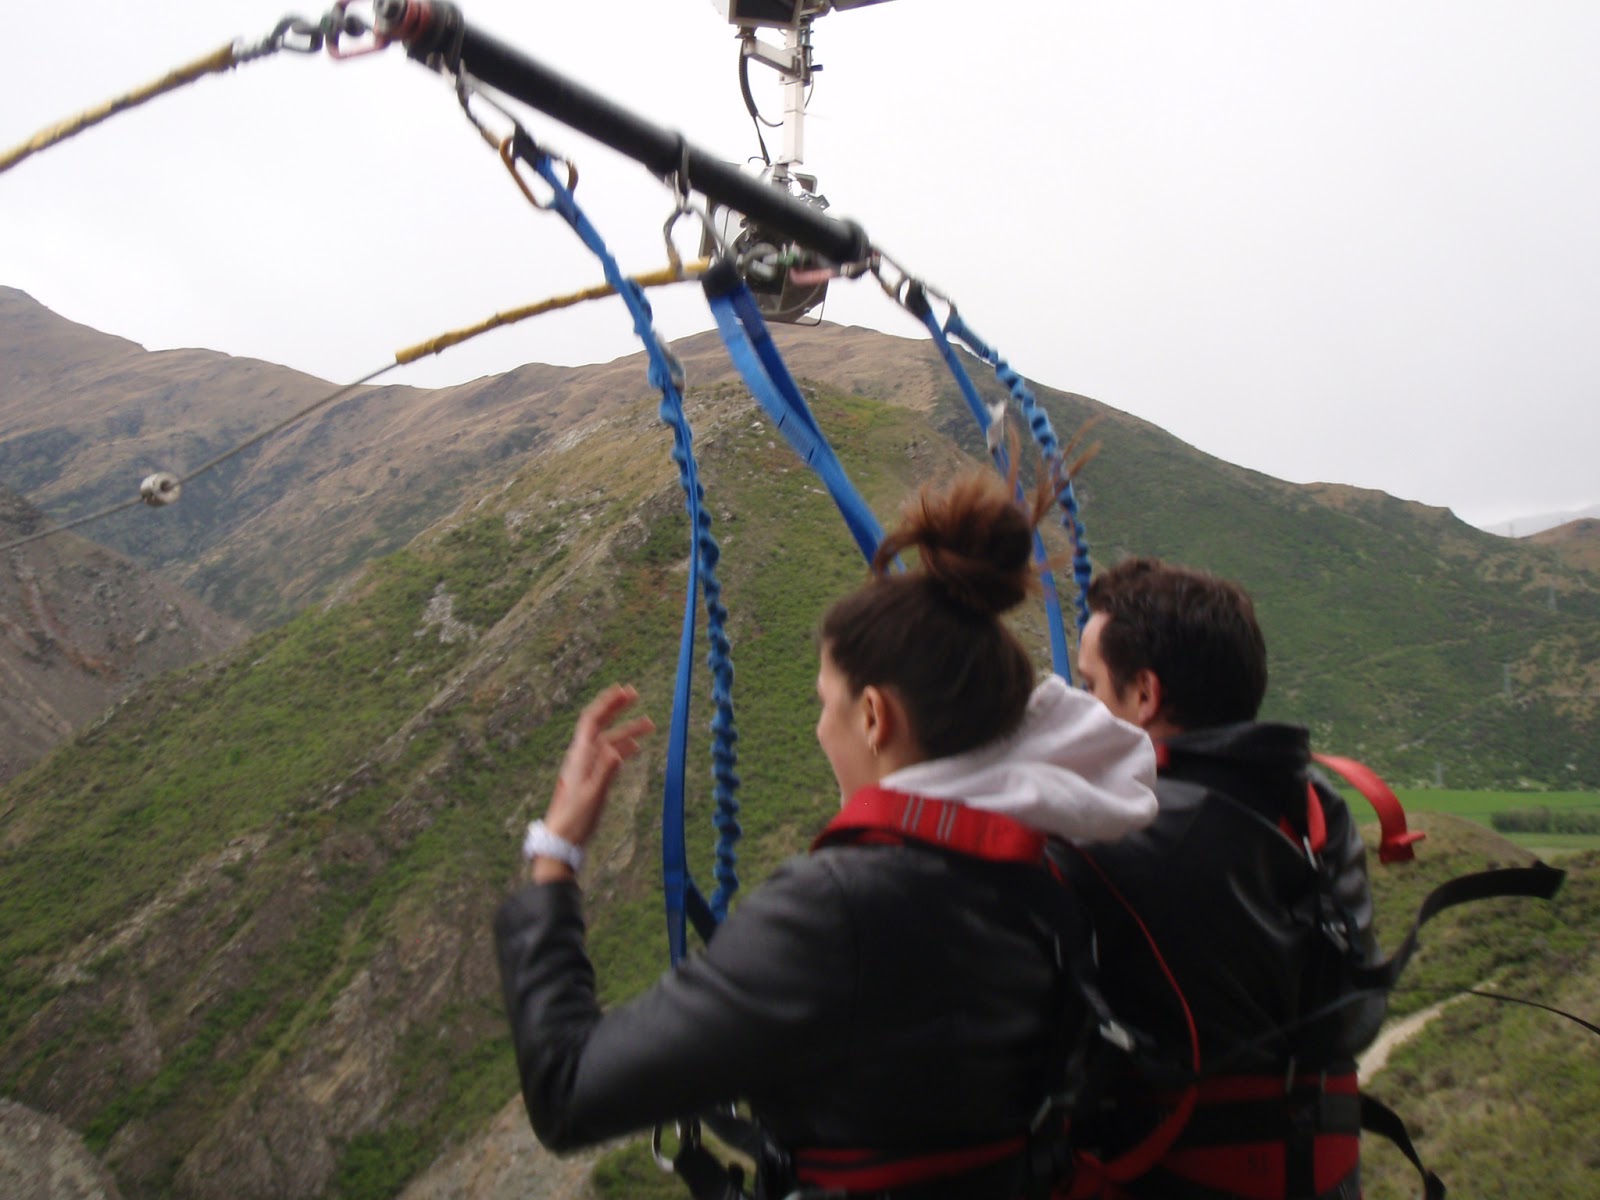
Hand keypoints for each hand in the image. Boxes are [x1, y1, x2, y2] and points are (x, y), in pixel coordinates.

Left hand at [543, 684, 654, 849]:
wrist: (562, 839)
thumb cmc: (575, 819)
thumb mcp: (592, 796)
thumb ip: (605, 772)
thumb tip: (616, 749)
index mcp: (580, 756)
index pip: (592, 720)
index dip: (606, 703)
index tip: (623, 690)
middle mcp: (581, 756)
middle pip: (600, 724)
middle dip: (617, 708)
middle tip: (635, 694)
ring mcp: (586, 766)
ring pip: (608, 740)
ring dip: (627, 730)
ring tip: (650, 725)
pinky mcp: (591, 777)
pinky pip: (608, 755)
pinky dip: (623, 747)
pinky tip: (636, 749)